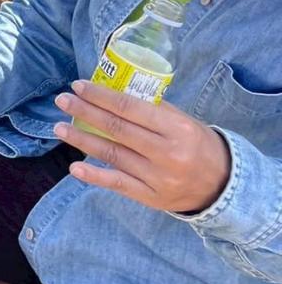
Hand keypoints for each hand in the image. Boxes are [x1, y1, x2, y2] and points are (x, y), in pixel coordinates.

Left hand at [53, 80, 230, 213]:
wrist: (224, 186)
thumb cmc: (198, 145)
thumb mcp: (183, 121)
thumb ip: (152, 109)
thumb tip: (111, 92)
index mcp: (177, 128)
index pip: (130, 107)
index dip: (100, 96)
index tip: (79, 86)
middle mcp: (167, 153)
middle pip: (116, 129)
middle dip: (85, 112)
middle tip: (62, 101)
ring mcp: (158, 177)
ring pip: (112, 154)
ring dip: (81, 140)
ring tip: (59, 127)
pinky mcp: (151, 198)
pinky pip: (118, 184)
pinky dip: (94, 176)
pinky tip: (74, 168)